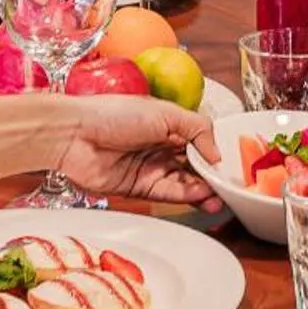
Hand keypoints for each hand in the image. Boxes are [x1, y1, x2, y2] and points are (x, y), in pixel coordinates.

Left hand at [52, 94, 222, 208]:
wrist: (76, 135)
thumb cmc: (114, 114)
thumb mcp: (165, 112)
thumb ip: (197, 129)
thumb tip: (217, 153)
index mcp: (166, 123)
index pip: (198, 140)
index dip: (214, 152)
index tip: (231, 163)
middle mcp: (160, 146)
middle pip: (193, 165)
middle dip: (212, 175)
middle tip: (230, 185)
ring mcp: (150, 168)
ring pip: (184, 182)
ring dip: (204, 190)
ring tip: (220, 196)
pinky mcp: (139, 188)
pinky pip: (168, 194)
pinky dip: (187, 196)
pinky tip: (202, 196)